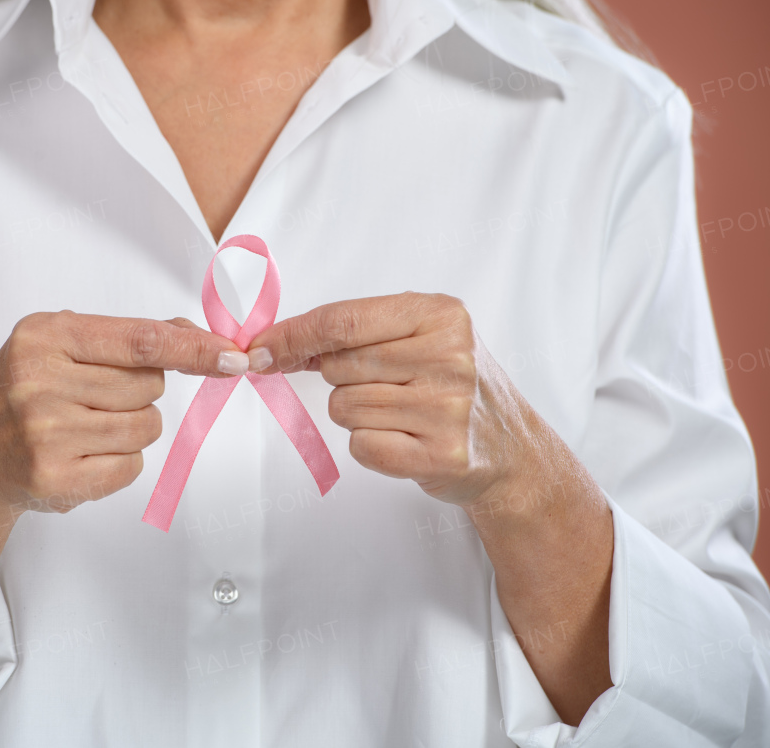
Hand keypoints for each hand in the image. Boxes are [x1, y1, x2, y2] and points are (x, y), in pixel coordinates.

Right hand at [0, 310, 245, 518]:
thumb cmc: (24, 389)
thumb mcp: (61, 344)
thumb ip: (127, 338)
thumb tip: (199, 334)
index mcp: (44, 337)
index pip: (140, 341)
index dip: (193, 348)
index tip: (233, 355)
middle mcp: (39, 383)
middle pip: (148, 387)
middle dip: (140, 392)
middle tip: (97, 397)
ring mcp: (45, 435)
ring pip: (144, 428)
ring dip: (132, 427)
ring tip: (86, 425)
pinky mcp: (54, 479)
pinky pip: (130, 467)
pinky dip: (119, 461)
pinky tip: (82, 454)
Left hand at [245, 292, 550, 509]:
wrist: (512, 451)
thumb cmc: (450, 386)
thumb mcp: (418, 338)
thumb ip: (352, 334)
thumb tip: (270, 344)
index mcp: (441, 314)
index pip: (342, 322)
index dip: (291, 336)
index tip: (257, 348)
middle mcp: (449, 357)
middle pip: (338, 367)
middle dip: (341, 379)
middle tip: (385, 386)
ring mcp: (448, 408)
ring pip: (344, 408)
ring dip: (357, 415)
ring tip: (402, 414)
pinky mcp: (441, 455)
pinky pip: (361, 447)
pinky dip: (372, 446)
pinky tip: (406, 440)